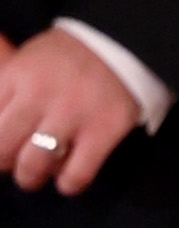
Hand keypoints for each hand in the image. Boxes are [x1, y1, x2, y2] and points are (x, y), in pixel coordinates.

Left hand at [0, 25, 145, 196]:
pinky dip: (68, 183)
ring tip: (36, 175)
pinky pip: (76, 174)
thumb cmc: (64, 58)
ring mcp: (72, 113)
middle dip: (4, 163)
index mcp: (15, 76)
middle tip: (13, 163)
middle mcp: (38, 94)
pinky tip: (68, 178)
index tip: (3, 146)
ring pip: (34, 165)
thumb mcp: (23, 60)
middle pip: (2, 147)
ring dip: (30, 177)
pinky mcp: (103, 131)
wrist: (119, 44)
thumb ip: (3, 85)